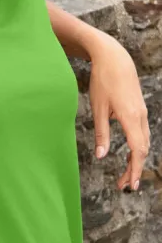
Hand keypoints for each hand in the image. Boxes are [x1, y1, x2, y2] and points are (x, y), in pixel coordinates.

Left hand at [88, 32, 150, 191]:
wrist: (114, 58)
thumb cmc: (102, 80)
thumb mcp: (97, 108)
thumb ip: (101, 133)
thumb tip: (101, 156)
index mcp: (130, 117)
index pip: (137, 150)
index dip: (135, 169)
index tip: (131, 185)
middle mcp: (140, 116)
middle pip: (143, 149)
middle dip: (135, 169)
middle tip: (124, 185)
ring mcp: (142, 112)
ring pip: (144, 141)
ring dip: (136, 159)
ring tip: (125, 174)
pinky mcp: (139, 108)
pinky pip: (143, 133)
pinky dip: (138, 147)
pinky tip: (130, 154)